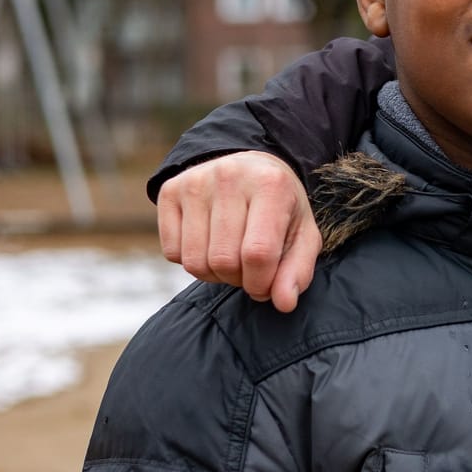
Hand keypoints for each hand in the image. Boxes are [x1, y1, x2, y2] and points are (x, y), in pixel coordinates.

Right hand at [157, 152, 320, 312]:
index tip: (266, 286)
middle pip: (223, 261)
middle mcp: (229, 177)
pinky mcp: (169, 191)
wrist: (249, 168)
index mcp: (270, 185)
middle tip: (248, 269)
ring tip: (230, 258)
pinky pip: (172, 253)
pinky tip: (208, 244)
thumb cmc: (279, 207)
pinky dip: (191, 261)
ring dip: (214, 274)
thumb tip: (284, 304)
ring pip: (194, 262)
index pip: (258, 253)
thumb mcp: (302, 235)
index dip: (260, 283)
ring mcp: (195, 182)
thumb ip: (298, 271)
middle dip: (238, 279)